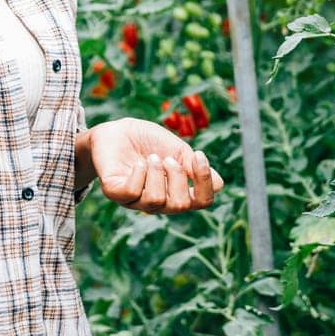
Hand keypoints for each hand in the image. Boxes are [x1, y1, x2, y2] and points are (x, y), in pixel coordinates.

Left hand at [89, 118, 223, 214]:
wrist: (117, 130)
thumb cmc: (149, 141)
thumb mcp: (177, 150)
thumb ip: (194, 167)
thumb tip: (219, 184)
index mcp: (177, 191)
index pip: (201, 201)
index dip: (205, 182)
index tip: (199, 155)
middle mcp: (159, 201)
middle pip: (180, 205)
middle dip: (178, 177)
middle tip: (168, 158)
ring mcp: (136, 200)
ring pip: (155, 201)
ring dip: (157, 174)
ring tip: (152, 158)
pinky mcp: (115, 192)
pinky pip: (130, 193)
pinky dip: (139, 175)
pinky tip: (138, 164)